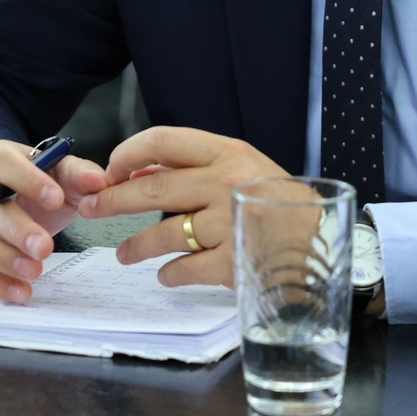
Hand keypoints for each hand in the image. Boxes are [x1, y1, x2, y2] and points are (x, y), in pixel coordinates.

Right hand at [0, 140, 108, 302]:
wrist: (2, 203)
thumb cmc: (30, 188)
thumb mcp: (57, 175)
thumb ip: (77, 175)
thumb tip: (98, 181)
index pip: (1, 161)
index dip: (27, 179)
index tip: (56, 198)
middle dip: (15, 228)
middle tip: (45, 247)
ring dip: (0, 258)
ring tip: (34, 271)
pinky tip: (21, 290)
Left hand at [77, 126, 286, 287]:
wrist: (326, 242)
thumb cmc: (279, 203)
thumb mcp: (242, 168)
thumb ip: (194, 166)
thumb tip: (137, 170)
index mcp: (227, 152)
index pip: (162, 140)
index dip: (126, 153)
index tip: (109, 170)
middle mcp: (226, 183)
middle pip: (151, 188)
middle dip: (112, 200)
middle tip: (90, 209)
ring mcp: (229, 224)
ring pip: (163, 233)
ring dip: (136, 246)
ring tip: (125, 254)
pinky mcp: (234, 263)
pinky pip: (185, 268)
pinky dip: (170, 273)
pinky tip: (166, 275)